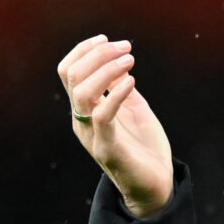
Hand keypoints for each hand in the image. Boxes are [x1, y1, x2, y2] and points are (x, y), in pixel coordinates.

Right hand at [58, 35, 173, 217]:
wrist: (155, 184)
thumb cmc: (144, 147)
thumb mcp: (133, 109)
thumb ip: (121, 88)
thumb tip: (117, 62)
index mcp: (85, 109)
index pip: (68, 72)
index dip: (83, 50)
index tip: (108, 39)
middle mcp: (82, 120)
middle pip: (72, 77)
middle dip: (98, 55)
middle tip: (126, 47)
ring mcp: (92, 134)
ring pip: (81, 93)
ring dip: (106, 70)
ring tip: (130, 60)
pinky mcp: (107, 149)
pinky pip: (102, 117)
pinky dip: (115, 94)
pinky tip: (132, 81)